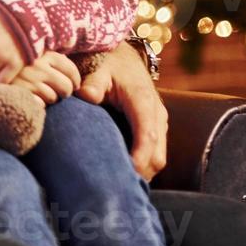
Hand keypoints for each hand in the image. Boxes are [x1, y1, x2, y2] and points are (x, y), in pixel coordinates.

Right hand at [13, 51, 82, 104]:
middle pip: (66, 86)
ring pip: (52, 98)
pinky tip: (31, 97)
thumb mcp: (38, 53)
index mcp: (44, 52)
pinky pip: (39, 104)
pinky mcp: (18, 92)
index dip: (75, 80)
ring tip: (41, 92)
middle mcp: (36, 64)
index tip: (74, 85)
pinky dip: (37, 104)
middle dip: (64, 92)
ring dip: (49, 98)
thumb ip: (58, 57)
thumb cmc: (20, 63)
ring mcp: (26, 79)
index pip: (70, 69)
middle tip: (58, 92)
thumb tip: (83, 74)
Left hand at [77, 43, 168, 179]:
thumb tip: (86, 95)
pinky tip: (124, 175)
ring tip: (120, 188)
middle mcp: (156, 113)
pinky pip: (156, 152)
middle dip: (141, 174)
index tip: (126, 176)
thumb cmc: (107, 62)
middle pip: (158, 155)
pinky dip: (144, 165)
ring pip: (159, 157)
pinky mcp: (155, 126)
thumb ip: (92, 83)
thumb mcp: (99, 69)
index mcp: (143, 101)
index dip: (139, 159)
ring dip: (143, 173)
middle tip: (117, 190)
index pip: (147, 136)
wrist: (122, 55)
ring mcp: (158, 121)